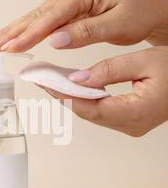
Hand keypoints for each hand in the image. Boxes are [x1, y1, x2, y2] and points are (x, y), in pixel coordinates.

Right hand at [0, 0, 167, 51]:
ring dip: (11, 33)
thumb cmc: (138, 13)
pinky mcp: (65, 11)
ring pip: (33, 19)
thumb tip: (56, 41)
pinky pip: (40, 22)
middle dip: (10, 33)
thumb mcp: (118, 24)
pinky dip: (23, 32)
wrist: (149, 9)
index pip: (50, 17)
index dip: (29, 35)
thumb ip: (86, 32)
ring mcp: (66, 1)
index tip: (12, 48)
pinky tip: (10, 39)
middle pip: (34, 16)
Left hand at [43, 46, 167, 136]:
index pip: (88, 107)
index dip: (64, 94)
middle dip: (62, 94)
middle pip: (86, 112)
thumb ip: (110, 70)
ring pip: (91, 113)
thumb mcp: (145, 61)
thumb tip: (78, 78)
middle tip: (41, 76)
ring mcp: (129, 126)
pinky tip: (72, 85)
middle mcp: (130, 125)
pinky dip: (84, 98)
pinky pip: (99, 111)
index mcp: (135, 112)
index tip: (45, 80)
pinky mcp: (128, 121)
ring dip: (71, 96)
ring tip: (51, 78)